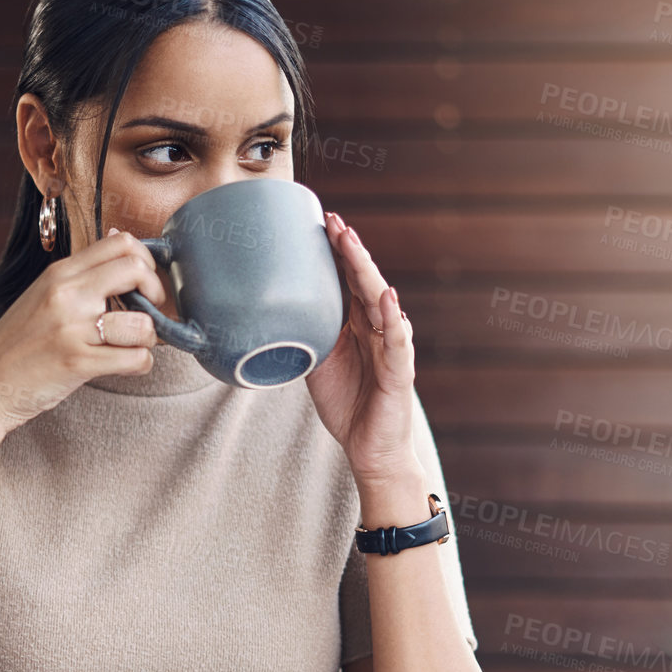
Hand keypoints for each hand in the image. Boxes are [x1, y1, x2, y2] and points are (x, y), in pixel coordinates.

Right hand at [0, 228, 169, 434]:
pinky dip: (141, 364)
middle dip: (156, 291)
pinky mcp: (77, 362)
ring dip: (149, 337)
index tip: (143, 283)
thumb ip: (80, 275)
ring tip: (134, 345)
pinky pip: (135, 358)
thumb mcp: (42, 296)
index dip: (145, 260)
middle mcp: (66, 294)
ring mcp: (72, 328)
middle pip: (136, 269)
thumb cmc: (17, 345)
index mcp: (59, 273)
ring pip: (142, 322)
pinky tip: (128, 365)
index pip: (119, 242)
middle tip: (150, 310)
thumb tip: (118, 240)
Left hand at [306, 211, 422, 486]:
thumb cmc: (348, 406)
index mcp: (358, 326)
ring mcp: (391, 346)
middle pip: (364, 281)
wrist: (371, 451)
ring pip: (380, 301)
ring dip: (366, 271)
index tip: (322, 224)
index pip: (348, 281)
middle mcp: (377, 329)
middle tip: (333, 221)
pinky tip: (387, 296)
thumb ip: (304, 338)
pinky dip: (393, 317)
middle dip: (349, 250)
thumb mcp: (317, 365)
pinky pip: (397, 340)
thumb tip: (272, 316)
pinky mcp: (400, 370)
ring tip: (352, 244)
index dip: (337, 253)